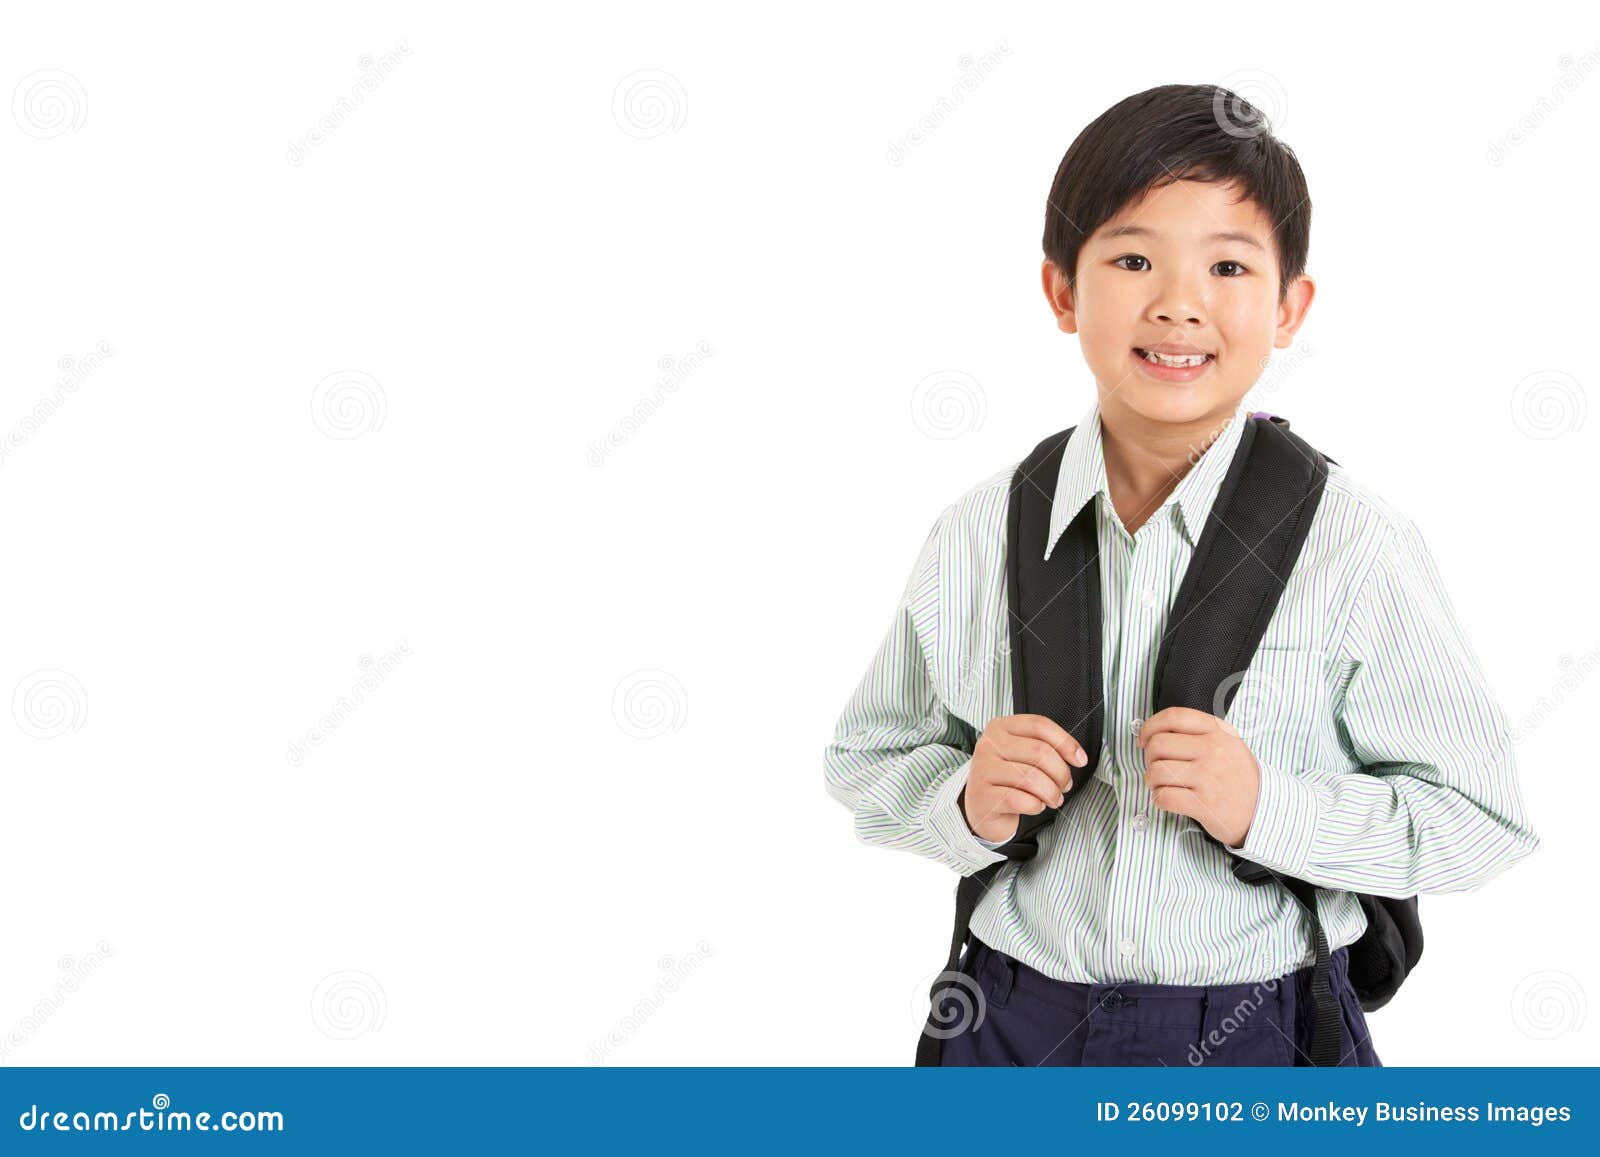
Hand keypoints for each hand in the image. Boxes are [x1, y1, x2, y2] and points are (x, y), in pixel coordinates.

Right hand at [961, 714, 1087, 843]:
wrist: (981, 807)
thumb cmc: (1008, 778)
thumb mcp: (1022, 755)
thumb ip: (1046, 747)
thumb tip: (1078, 756)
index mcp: (1000, 727)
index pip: (1039, 725)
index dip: (1066, 742)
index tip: (1080, 760)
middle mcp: (989, 744)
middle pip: (1039, 752)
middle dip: (1061, 773)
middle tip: (1065, 786)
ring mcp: (983, 770)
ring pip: (1032, 778)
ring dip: (1052, 793)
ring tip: (1054, 799)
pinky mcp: (983, 796)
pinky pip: (1020, 800)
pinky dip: (1036, 806)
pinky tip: (1036, 806)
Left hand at [1136, 706, 1260, 848]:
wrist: (1263, 809)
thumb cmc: (1237, 776)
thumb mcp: (1227, 743)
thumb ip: (1196, 733)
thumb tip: (1154, 731)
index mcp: (1217, 731)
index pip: (1173, 717)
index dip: (1149, 727)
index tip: (1144, 740)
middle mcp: (1214, 750)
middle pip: (1158, 744)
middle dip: (1149, 758)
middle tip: (1157, 767)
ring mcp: (1209, 777)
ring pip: (1157, 771)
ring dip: (1152, 781)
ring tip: (1162, 785)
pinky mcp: (1204, 803)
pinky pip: (1163, 797)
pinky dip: (1159, 799)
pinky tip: (1168, 799)